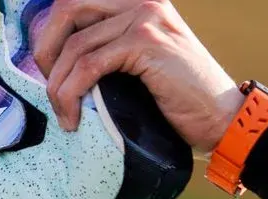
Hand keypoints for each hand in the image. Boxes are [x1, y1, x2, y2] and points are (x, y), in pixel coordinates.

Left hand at [33, 0, 244, 154]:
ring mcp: (145, 18)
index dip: (51, 33)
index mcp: (137, 0)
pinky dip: (71, 94)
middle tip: (49, 87)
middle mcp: (141, 0)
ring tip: (63, 113)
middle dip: (45, 51)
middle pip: (68, 9)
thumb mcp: (139, 62)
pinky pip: (89, 66)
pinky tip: (73, 118)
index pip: (75, 2)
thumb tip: (58, 62)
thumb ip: (108, 49)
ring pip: (75, 46)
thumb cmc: (179, 98)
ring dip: (58, 86)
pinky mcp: (146, 44)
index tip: (48, 69)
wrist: (222, 118)